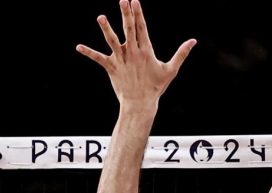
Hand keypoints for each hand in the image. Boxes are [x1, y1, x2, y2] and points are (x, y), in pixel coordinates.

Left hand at [77, 0, 195, 107]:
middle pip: (129, 29)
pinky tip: (78, 47)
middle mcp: (133, 53)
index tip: (135, 1)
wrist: (141, 104)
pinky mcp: (111, 68)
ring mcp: (121, 60)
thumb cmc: (156, 87)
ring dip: (106, 29)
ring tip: (101, 18)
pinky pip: (98, 58)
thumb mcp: (171, 70)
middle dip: (126, 14)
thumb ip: (181, 54)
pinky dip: (89, 53)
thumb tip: (193, 41)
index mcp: (146, 51)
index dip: (138, 14)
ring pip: (112, 41)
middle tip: (123, 1)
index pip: (142, 28)